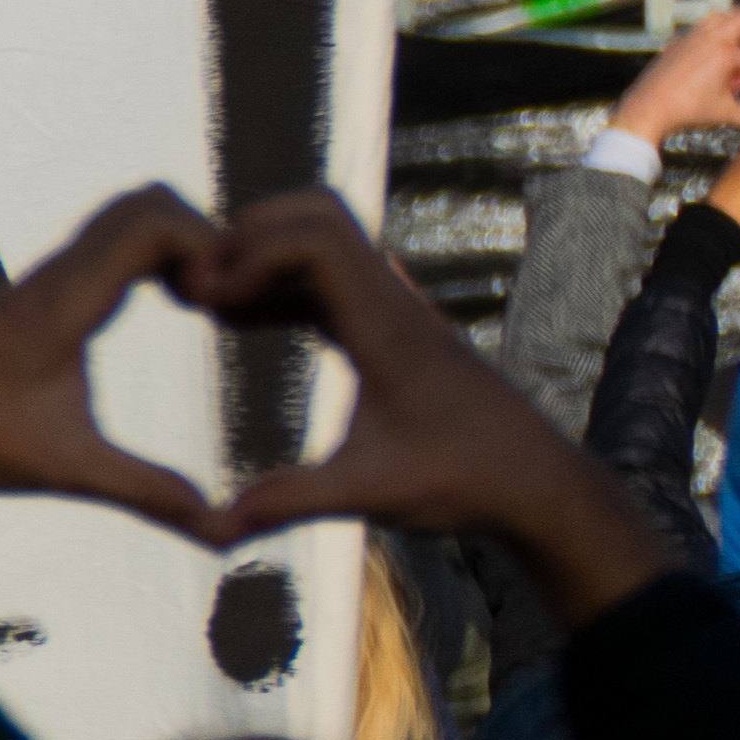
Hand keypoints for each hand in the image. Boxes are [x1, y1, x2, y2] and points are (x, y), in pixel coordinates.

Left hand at [0, 185, 222, 532]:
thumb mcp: (70, 469)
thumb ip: (150, 494)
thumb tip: (222, 533)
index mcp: (62, 302)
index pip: (147, 222)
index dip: (202, 244)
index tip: (213, 304)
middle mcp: (52, 276)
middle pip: (142, 202)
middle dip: (198, 234)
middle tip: (217, 297)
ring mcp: (39, 277)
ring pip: (119, 217)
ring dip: (170, 243)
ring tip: (198, 301)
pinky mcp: (33, 290)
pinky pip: (99, 242)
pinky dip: (142, 255)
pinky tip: (163, 304)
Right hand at [195, 188, 666, 625]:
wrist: (537, 482)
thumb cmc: (465, 481)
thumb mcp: (370, 493)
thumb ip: (290, 501)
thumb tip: (216, 526)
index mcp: (389, 328)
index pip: (316, 241)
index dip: (253, 255)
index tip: (215, 304)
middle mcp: (395, 303)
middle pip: (320, 214)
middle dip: (250, 233)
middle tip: (202, 284)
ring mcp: (397, 309)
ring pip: (325, 239)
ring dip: (264, 254)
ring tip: (211, 304)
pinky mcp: (393, 326)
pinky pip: (330, 277)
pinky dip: (281, 282)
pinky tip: (242, 320)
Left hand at [604, 1, 739, 144]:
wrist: (648, 108)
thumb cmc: (685, 109)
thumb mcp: (724, 113)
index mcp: (725, 54)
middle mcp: (709, 40)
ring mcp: (691, 38)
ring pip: (719, 16)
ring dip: (731, 26)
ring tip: (733, 45)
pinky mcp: (676, 42)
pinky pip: (697, 27)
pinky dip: (708, 34)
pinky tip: (707, 54)